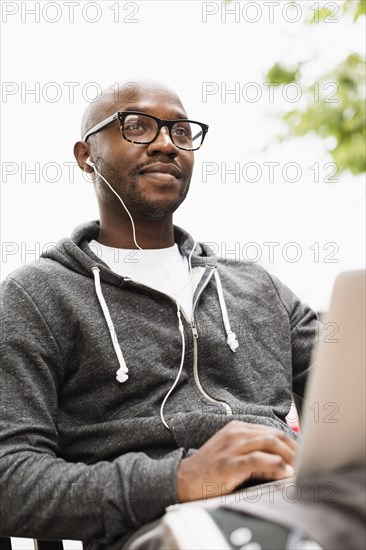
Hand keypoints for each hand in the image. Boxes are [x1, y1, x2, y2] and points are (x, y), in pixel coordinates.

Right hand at [176, 421, 297, 501]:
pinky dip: (275, 465)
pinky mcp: (228, 464)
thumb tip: (284, 462)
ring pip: (268, 443)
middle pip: (274, 435)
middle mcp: (236, 434)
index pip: (272, 431)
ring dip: (288, 456)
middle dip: (294, 449)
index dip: (291, 442)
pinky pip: (257, 460)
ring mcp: (231, 447)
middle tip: (307, 462)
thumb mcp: (232, 452)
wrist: (184, 479)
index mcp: (237, 429)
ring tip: (300, 467)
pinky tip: (284, 472)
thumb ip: (255, 452)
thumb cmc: (210, 468)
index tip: (304, 454)